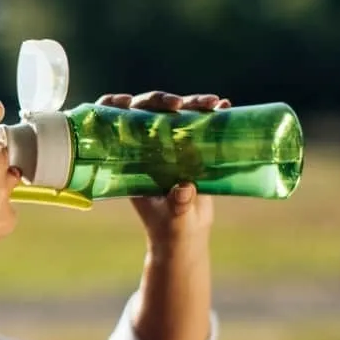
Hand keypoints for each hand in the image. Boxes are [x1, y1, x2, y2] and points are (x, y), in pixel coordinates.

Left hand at [95, 91, 227, 248]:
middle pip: (148, 113)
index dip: (115, 107)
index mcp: (130, 161)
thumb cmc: (171, 230)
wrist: (186, 237)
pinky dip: (211, 116)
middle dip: (161, 102)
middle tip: (178, 104)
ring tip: (213, 103)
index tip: (127, 103)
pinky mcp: (191, 150)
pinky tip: (224, 107)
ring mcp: (170, 147)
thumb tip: (185, 189)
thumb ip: (178, 205)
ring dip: (194, 105)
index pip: (115, 126)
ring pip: (177, 116)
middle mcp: (147, 149)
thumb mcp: (173, 219)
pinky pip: (199, 127)